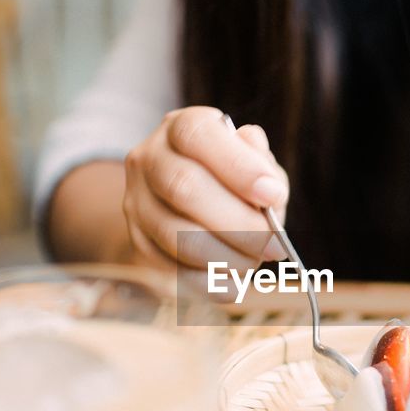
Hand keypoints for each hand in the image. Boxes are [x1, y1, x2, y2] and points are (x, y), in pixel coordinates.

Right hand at [121, 106, 288, 273]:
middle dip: (237, 223)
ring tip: (254, 263)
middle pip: (183, 188)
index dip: (238, 167)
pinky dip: (207, 281)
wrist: (183, 199)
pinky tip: (233, 283)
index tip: (272, 195)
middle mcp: (149, 159)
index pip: (198, 136)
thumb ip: (263, 167)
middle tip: (273, 245)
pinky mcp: (138, 241)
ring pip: (173, 234)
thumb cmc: (231, 175)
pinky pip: (168, 268)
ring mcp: (136, 201)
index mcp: (180, 127)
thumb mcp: (253, 159)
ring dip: (223, 256)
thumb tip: (269, 188)